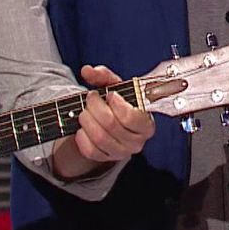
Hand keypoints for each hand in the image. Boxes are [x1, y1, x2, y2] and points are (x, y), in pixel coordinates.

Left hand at [50, 64, 155, 178]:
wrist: (111, 122)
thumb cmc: (118, 103)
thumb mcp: (115, 86)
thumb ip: (103, 75)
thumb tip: (88, 71)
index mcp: (146, 124)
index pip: (132, 117)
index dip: (117, 104)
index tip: (110, 94)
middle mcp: (137, 142)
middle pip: (111, 125)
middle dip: (96, 107)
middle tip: (91, 97)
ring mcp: (122, 153)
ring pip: (99, 138)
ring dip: (87, 120)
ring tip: (85, 111)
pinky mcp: (106, 159)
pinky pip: (90, 150)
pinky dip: (82, 137)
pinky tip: (83, 127)